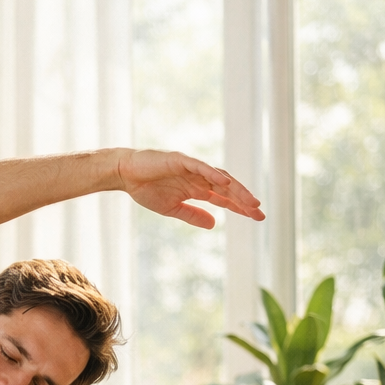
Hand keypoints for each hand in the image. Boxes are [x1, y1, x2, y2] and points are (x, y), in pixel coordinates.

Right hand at [115, 149, 264, 226]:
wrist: (125, 174)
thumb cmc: (146, 189)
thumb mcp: (172, 209)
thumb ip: (193, 215)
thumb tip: (214, 225)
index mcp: (197, 189)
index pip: (225, 198)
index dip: (241, 207)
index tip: (257, 217)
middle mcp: (198, 177)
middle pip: (227, 188)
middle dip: (244, 200)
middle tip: (259, 212)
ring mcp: (191, 167)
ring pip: (219, 177)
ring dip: (235, 189)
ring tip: (249, 201)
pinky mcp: (180, 160)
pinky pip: (200, 166)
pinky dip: (212, 174)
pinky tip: (225, 184)